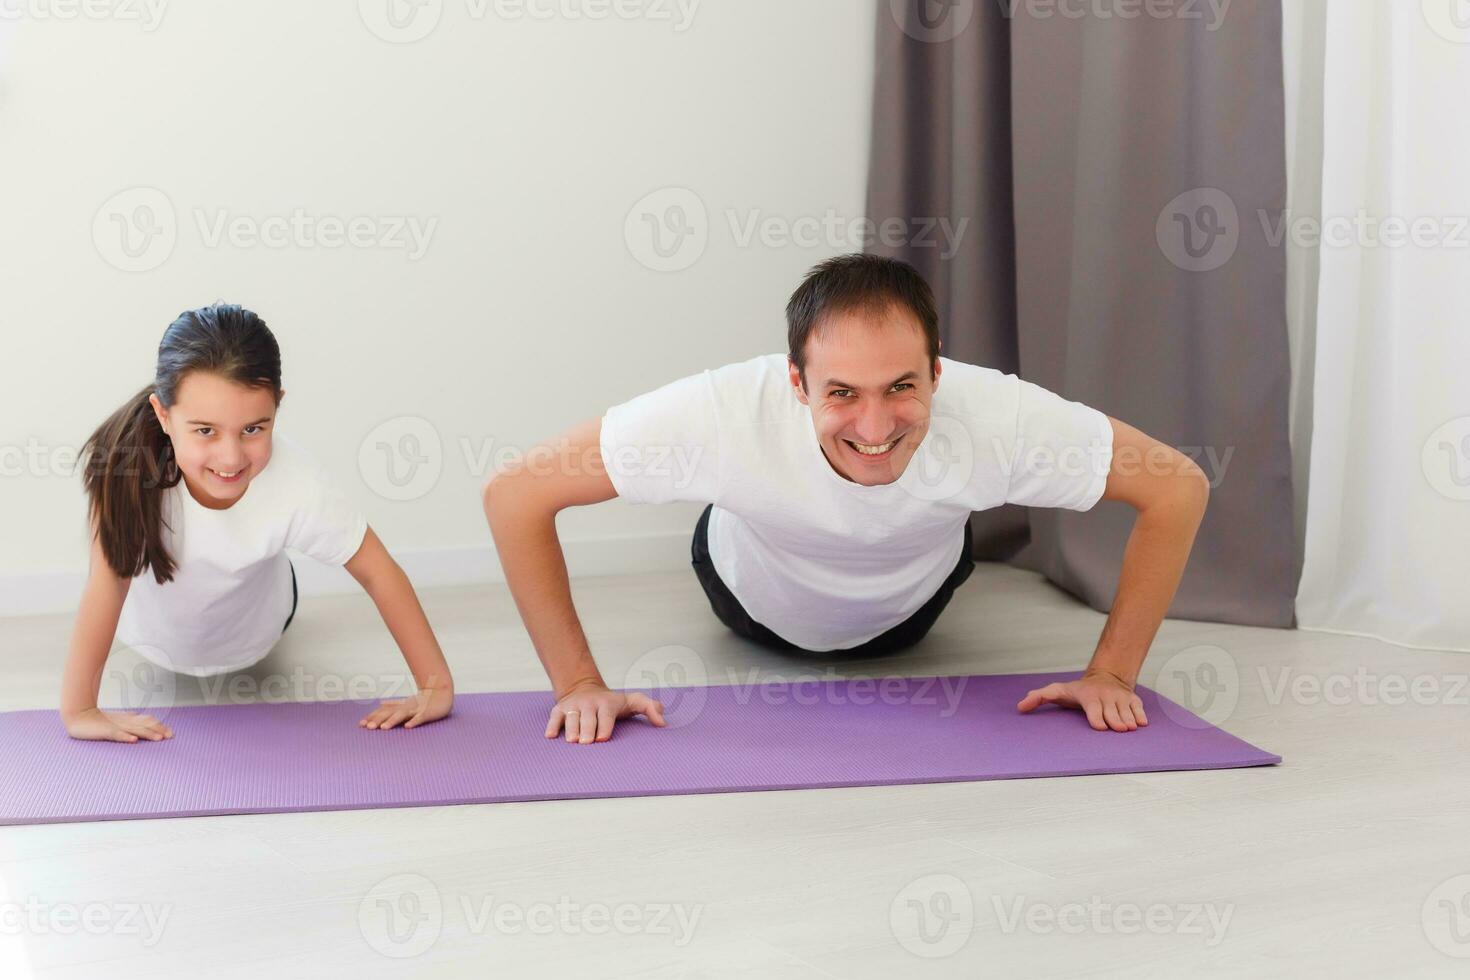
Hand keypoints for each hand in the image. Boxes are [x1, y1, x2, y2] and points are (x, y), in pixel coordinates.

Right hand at [63, 707, 172, 742]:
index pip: (147, 722)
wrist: (78, 715)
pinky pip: (116, 734)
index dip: (159, 726)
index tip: (170, 733)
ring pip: (134, 729)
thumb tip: (146, 723)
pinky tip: (133, 740)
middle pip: (144, 725)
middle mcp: (124, 722)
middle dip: (158, 730)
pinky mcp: (104, 731)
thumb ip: (131, 722)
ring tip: (158, 738)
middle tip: (170, 736)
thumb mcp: (118, 721)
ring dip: (147, 734)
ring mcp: (115, 726)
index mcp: (128, 719)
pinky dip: (125, 737)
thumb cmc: (98, 720)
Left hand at [359, 686, 452, 730]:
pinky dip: (414, 721)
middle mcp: (406, 706)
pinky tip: (407, 727)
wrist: (443, 692)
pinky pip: (420, 717)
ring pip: (403, 714)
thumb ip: (394, 704)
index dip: (373, 717)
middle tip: (368, 727)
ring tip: (383, 728)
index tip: (361, 725)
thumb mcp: (407, 702)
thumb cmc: (424, 700)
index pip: (384, 711)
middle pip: (390, 713)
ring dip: (393, 721)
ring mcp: (417, 709)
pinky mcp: (428, 712)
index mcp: (400, 705)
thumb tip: (381, 703)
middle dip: (379, 720)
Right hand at [546, 680, 665, 743]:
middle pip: (587, 718)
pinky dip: (552, 726)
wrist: (584, 688)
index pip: (606, 715)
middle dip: (586, 730)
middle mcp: (589, 704)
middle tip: (586, 743)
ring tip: (572, 741)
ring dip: (570, 729)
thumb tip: (663, 722)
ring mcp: (573, 706)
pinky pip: (554, 717)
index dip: (604, 726)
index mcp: (607, 704)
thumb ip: (650, 708)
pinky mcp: (559, 709)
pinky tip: (550, 736)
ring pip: (571, 718)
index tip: (603, 738)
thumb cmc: (612, 702)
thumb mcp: (632, 701)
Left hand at [1016, 669, 1148, 731]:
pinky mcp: (1133, 699)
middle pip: (1114, 715)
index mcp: (1089, 696)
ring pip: (1128, 714)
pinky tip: (1139, 724)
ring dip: (1129, 723)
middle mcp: (1106, 696)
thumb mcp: (1057, 691)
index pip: (1095, 709)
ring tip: (1126, 728)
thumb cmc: (1078, 690)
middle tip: (1117, 729)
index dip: (1098, 719)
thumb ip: (1039, 697)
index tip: (1100, 727)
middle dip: (1116, 723)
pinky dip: (1141, 718)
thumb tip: (1020, 707)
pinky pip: (1140, 710)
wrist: (1105, 677)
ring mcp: (1121, 698)